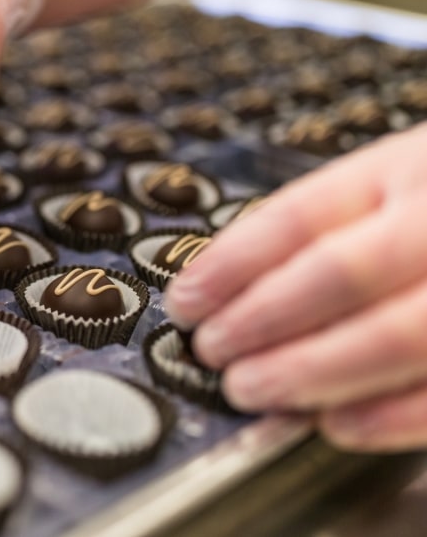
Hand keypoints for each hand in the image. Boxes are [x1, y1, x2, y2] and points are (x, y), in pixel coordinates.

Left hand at [165, 123, 426, 450]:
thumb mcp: (392, 186)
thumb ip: (322, 231)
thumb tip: (221, 289)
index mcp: (404, 169)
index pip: (300, 215)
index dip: (230, 264)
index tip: (187, 300)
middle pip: (340, 273)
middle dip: (262, 321)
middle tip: (214, 350)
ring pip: (396, 337)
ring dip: (310, 372)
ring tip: (253, 388)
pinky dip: (388, 416)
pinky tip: (334, 423)